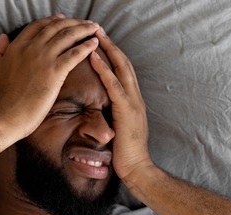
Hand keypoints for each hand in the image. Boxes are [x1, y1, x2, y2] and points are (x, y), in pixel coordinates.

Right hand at [0, 15, 101, 138]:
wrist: (5, 117)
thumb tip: (3, 37)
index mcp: (16, 47)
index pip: (38, 26)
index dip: (52, 20)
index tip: (63, 19)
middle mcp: (31, 48)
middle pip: (56, 26)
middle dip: (73, 22)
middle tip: (85, 23)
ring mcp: (43, 58)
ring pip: (68, 36)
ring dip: (84, 29)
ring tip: (95, 29)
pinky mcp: (55, 72)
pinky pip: (75, 53)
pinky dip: (86, 46)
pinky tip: (95, 44)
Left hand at [89, 30, 152, 181]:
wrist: (138, 168)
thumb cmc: (126, 153)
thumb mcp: (120, 129)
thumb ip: (114, 115)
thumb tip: (101, 109)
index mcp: (133, 100)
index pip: (124, 70)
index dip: (113, 53)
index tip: (101, 40)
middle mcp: (135, 97)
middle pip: (123, 62)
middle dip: (110, 44)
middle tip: (97, 28)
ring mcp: (133, 102)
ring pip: (120, 68)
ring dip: (107, 49)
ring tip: (94, 35)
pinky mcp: (126, 110)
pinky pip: (113, 85)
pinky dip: (104, 69)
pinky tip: (93, 57)